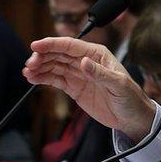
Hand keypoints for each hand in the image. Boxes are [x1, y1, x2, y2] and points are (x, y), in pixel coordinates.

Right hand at [23, 37, 155, 139]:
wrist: (132, 117)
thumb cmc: (131, 98)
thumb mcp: (119, 85)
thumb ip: (101, 74)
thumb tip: (84, 62)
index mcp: (98, 54)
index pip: (71, 45)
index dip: (52, 44)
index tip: (35, 46)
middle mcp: (86, 61)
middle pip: (59, 54)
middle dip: (42, 56)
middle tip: (30, 64)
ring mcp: (78, 74)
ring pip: (54, 65)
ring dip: (40, 67)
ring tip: (28, 72)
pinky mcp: (74, 87)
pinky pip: (55, 79)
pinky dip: (43, 78)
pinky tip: (33, 79)